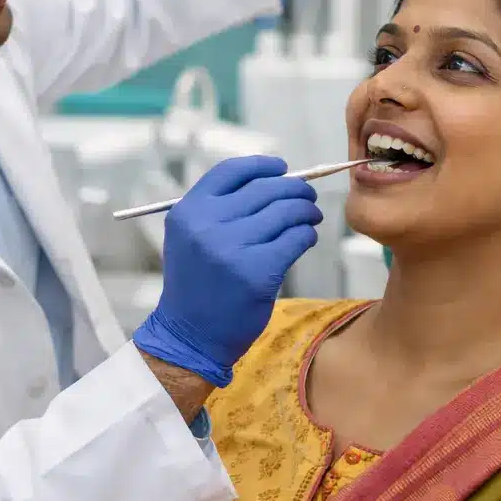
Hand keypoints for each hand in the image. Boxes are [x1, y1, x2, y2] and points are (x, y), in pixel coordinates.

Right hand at [133, 156, 321, 387]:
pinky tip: (306, 239)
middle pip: (266, 188)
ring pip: (286, 211)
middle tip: (307, 197)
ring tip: (311, 217)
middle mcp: (207, 224)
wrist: (190, 335)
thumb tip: (272, 180)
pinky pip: (296, 238)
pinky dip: (307, 235)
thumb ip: (219, 208)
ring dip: (306, 211)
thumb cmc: (197, 284)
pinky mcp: (258, 272)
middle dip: (295, 189)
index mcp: (189, 211)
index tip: (282, 168)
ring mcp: (233, 247)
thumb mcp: (190, 237)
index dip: (263, 165)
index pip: (232, 171)